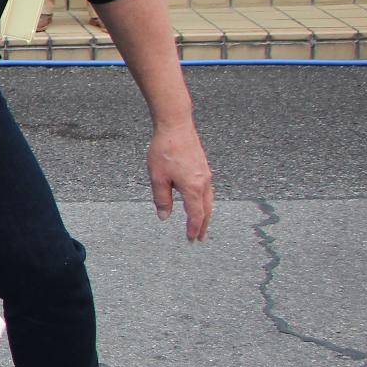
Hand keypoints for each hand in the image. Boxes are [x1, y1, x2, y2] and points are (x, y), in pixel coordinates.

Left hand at [147, 120, 212, 240]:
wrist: (176, 127)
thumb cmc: (165, 151)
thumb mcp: (158, 178)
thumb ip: (162, 199)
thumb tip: (165, 216)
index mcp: (193, 187)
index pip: (196, 214)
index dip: (193, 228)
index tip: (191, 239)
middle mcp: (204, 182)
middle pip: (207, 209)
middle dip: (203, 225)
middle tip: (199, 238)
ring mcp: (206, 174)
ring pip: (209, 200)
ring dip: (206, 214)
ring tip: (201, 223)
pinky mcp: (204, 167)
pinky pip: (208, 190)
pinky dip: (205, 201)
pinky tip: (199, 202)